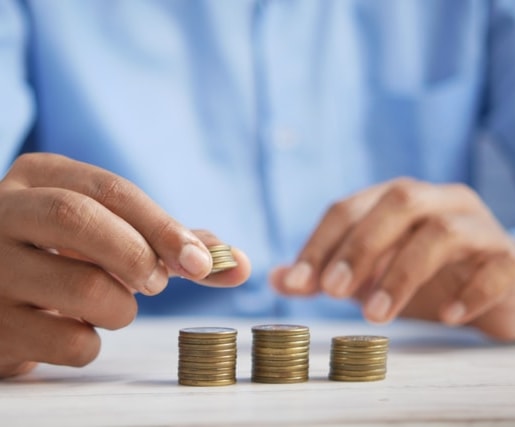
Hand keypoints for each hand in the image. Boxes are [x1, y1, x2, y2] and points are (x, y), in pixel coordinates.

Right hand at [0, 153, 249, 377]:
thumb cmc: (69, 255)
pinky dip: (91, 343)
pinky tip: (75, 329)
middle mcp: (2, 212)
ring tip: (111, 305)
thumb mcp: (111, 232)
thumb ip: (173, 243)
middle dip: (137, 255)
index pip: (111, 190)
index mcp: (39, 177)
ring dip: (121, 308)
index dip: (164, 227)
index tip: (202, 262)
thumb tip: (239, 263)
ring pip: (82, 288)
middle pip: (80, 219)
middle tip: (157, 282)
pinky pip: (67, 342)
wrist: (1, 293)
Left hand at [271, 178, 514, 340]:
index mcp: (397, 198)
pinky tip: (446, 317)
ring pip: (443, 232)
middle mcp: (438, 200)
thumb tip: (276, 279)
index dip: (320, 242)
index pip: (349, 207)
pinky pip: (495, 267)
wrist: (500, 286)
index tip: (297, 282)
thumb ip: (326, 273)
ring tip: (376, 316)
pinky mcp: (510, 259)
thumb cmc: (426, 274)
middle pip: (398, 202)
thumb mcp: (370, 273)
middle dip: (361, 246)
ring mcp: (478, 226)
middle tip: (333, 292)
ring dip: (403, 273)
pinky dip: (469, 292)